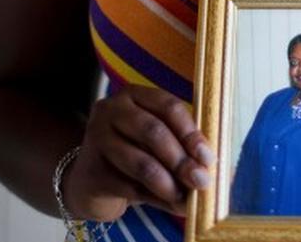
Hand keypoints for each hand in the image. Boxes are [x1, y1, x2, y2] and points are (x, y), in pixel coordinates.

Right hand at [62, 84, 215, 220]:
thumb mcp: (157, 141)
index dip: (191, 132)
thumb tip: (210, 165)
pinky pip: (131, 188)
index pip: (168, 107)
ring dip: (170, 184)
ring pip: (142, 164)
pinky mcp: (92, 173)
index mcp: (134, 95)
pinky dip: (158, 199)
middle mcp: (111, 111)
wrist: (90, 181)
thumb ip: (181, 145)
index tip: (208, 156)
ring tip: (186, 198)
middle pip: (153, 132)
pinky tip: (172, 205)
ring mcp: (97, 140)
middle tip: (201, 180)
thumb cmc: (134, 154)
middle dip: (182, 159)